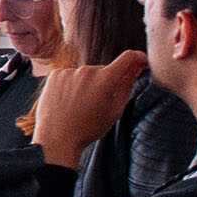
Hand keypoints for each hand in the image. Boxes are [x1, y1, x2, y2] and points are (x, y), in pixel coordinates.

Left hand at [34, 52, 145, 170]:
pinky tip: (66, 101)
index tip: (142, 62)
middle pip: (104, 70)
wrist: (56, 138)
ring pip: (86, 74)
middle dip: (105, 82)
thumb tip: (136, 67)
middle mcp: (87, 70)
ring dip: (87, 84)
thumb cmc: (89, 128)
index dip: (139, 58)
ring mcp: (69, 71)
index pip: (129, 58)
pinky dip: (71, 85)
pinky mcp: (55, 74)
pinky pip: (69, 76)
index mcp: (106, 79)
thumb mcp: (115, 110)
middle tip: (97, 103)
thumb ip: (127, 85)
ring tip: (78, 105)